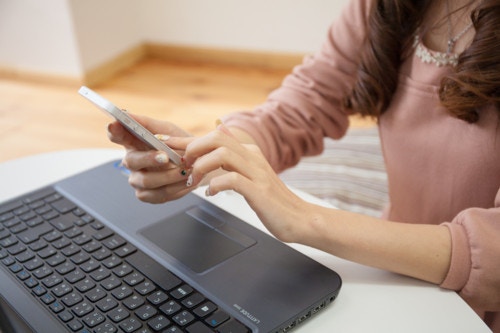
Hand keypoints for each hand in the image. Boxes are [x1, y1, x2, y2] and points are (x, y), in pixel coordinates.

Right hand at [107, 114, 194, 201]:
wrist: (198, 164)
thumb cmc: (178, 144)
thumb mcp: (166, 129)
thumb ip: (146, 123)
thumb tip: (126, 113)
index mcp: (133, 142)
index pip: (117, 135)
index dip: (114, 131)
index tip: (115, 124)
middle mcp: (132, 162)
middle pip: (131, 161)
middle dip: (149, 158)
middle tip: (166, 156)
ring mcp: (138, 180)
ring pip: (146, 180)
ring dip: (168, 175)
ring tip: (185, 170)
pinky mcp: (148, 195)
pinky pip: (158, 194)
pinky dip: (175, 187)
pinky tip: (186, 180)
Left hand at [183, 123, 310, 242]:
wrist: (299, 218)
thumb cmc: (272, 200)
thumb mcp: (252, 172)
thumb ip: (235, 154)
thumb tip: (220, 129)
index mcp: (249, 152)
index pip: (214, 136)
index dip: (186, 140)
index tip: (164, 142)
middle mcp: (252, 157)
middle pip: (217, 137)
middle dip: (192, 148)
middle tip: (182, 165)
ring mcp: (257, 173)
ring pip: (222, 155)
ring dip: (201, 167)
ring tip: (194, 181)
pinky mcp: (259, 191)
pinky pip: (232, 179)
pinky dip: (216, 185)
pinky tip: (211, 193)